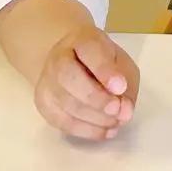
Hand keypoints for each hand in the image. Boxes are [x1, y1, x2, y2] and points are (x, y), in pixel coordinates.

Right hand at [33, 25, 139, 141]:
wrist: (72, 61)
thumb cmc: (103, 61)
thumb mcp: (121, 62)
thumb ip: (127, 83)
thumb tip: (125, 112)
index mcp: (82, 39)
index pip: (89, 50)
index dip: (105, 70)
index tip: (121, 87)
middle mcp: (58, 58)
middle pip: (69, 78)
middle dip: (96, 99)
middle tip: (117, 110)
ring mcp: (47, 81)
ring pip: (66, 104)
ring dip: (96, 118)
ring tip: (117, 122)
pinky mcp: (44, 104)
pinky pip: (62, 122)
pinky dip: (87, 131)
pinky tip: (106, 131)